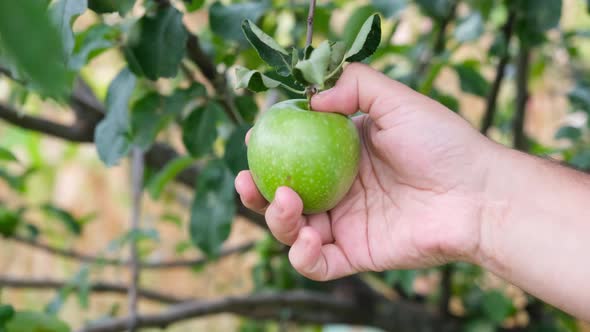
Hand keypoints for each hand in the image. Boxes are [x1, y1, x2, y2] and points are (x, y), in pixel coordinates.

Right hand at [235, 63, 496, 280]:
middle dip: (257, 192)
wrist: (478, 194)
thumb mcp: (397, 99)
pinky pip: (317, 264)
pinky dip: (302, 256)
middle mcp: (340, 191)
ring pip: (292, 230)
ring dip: (276, 220)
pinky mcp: (356, 255)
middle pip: (284, 196)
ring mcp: (346, 225)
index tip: (254, 138)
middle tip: (248, 180)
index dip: (269, 149)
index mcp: (344, 157)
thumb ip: (354, 86)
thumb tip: (310, 98)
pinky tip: (307, 238)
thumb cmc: (442, 144)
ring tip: (285, 202)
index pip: (295, 154)